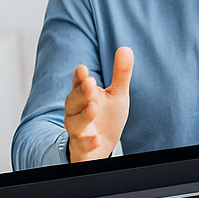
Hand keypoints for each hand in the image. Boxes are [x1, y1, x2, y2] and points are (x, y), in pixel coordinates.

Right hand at [64, 46, 131, 161]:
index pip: (78, 84)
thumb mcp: (117, 95)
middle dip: (81, 93)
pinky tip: (97, 138)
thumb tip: (125, 48)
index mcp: (83, 96)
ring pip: (74, 123)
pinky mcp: (80, 149)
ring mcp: (77, 131)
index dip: (80, 77)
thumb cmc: (106, 118)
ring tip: (93, 107)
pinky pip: (80, 145)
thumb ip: (120, 74)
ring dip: (83, 115)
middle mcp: (76, 113)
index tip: (83, 69)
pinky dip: (88, 142)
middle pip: (73, 101)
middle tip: (90, 83)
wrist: (100, 148)